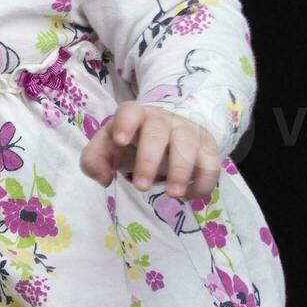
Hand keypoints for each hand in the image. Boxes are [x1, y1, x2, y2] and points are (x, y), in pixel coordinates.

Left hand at [80, 102, 220, 200]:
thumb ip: (94, 160)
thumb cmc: (132, 145)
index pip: (130, 111)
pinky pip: (211, 164)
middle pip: (158, 131)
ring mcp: (188, 131)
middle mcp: (163, 119)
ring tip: (172, 194)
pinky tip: (187, 196)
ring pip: (189, 145)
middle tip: (142, 187)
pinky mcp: (208, 148)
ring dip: (181, 170)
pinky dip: (202, 182)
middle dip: (149, 159)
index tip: (119, 141)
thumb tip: (103, 178)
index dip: (125, 123)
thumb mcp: (108, 150)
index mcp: (135, 116)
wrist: (166, 140)